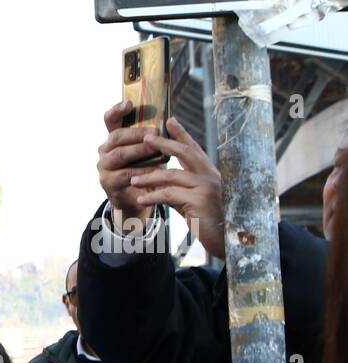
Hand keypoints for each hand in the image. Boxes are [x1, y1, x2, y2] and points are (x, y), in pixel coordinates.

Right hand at [97, 100, 165, 230]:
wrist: (137, 197)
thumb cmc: (144, 168)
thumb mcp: (146, 150)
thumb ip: (151, 136)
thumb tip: (171, 120)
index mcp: (114, 138)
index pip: (110, 119)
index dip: (117, 110)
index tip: (129, 103)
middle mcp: (105, 150)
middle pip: (116, 136)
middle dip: (136, 133)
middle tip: (155, 132)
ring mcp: (104, 167)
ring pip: (119, 155)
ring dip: (138, 150)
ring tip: (156, 149)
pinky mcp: (108, 183)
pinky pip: (125, 174)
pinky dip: (141, 171)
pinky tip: (155, 170)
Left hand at [127, 119, 223, 261]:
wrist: (227, 242)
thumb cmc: (209, 223)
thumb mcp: (191, 202)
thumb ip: (178, 190)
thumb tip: (155, 184)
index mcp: (209, 174)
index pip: (194, 149)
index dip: (182, 134)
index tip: (170, 120)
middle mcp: (210, 176)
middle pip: (186, 153)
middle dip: (164, 144)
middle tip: (146, 137)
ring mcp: (207, 188)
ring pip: (173, 175)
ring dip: (150, 177)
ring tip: (134, 180)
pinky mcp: (200, 202)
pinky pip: (170, 195)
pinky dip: (153, 196)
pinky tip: (141, 199)